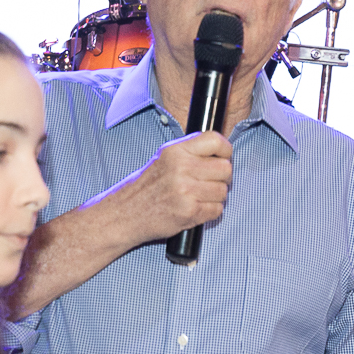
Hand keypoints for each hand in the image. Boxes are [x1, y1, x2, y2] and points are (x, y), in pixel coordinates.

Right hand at [113, 132, 232, 245]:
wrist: (127, 212)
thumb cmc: (148, 187)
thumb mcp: (165, 157)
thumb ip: (191, 151)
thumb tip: (221, 152)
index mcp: (176, 151)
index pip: (216, 141)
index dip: (226, 151)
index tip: (223, 158)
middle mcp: (182, 168)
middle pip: (225, 168)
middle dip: (223, 177)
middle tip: (212, 182)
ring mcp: (186, 191)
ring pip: (223, 191)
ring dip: (216, 196)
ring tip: (200, 197)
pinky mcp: (190, 212)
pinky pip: (217, 210)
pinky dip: (210, 211)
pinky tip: (196, 208)